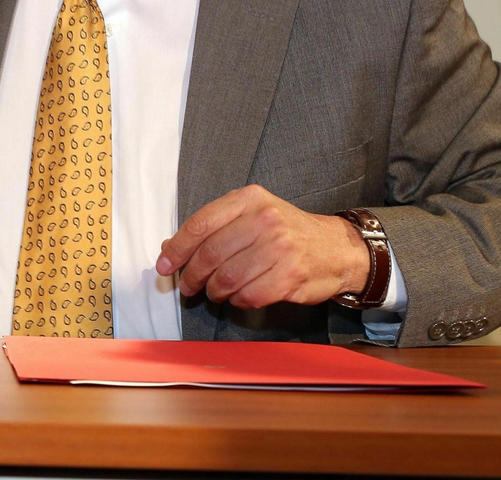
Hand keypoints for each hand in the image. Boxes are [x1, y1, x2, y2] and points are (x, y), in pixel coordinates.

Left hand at [156, 185, 369, 309]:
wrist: (337, 248)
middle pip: (210, 254)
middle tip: (187, 286)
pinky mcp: (291, 275)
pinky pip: (249, 295)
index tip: (164, 266)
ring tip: (214, 293)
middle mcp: (264, 220)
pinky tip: (238, 297)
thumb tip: (169, 248)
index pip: (200, 225)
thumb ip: (213, 227)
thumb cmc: (286, 232)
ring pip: (227, 278)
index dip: (177, 249)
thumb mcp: (251, 215)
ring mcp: (280, 248)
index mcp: (249, 199)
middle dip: (191, 276)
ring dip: (214, 291)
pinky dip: (237, 301)